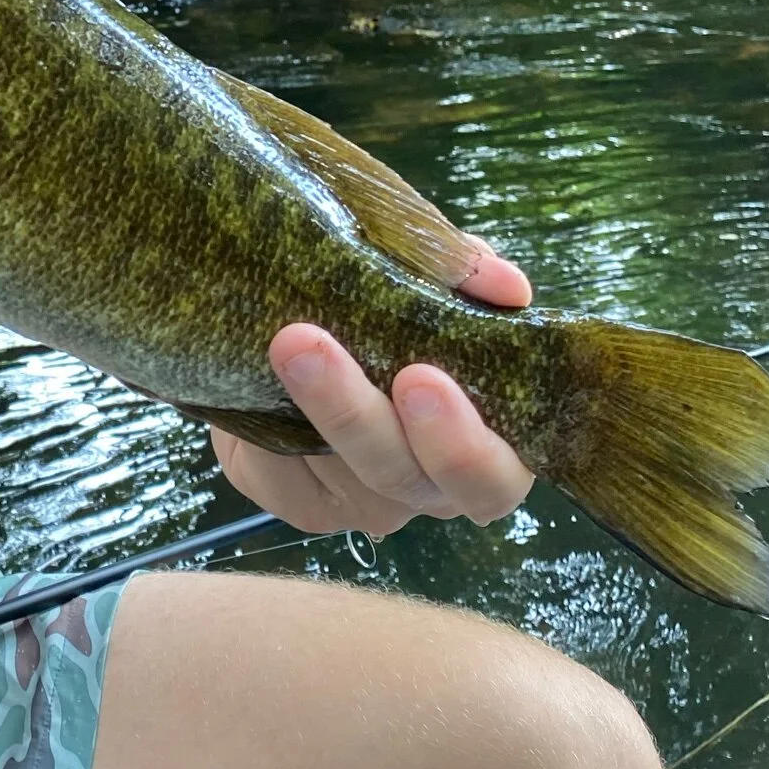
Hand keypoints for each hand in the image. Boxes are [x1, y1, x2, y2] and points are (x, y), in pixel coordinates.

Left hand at [210, 240, 536, 537]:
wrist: (293, 322)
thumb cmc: (386, 299)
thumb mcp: (425, 266)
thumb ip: (465, 272)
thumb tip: (508, 286)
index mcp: (484, 440)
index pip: (495, 476)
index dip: (466, 444)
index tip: (424, 376)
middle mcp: (430, 485)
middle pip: (410, 482)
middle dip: (363, 418)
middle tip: (321, 350)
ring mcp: (366, 501)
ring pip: (344, 475)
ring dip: (312, 406)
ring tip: (286, 339)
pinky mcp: (303, 503)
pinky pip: (288, 479)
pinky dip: (273, 432)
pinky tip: (260, 378)